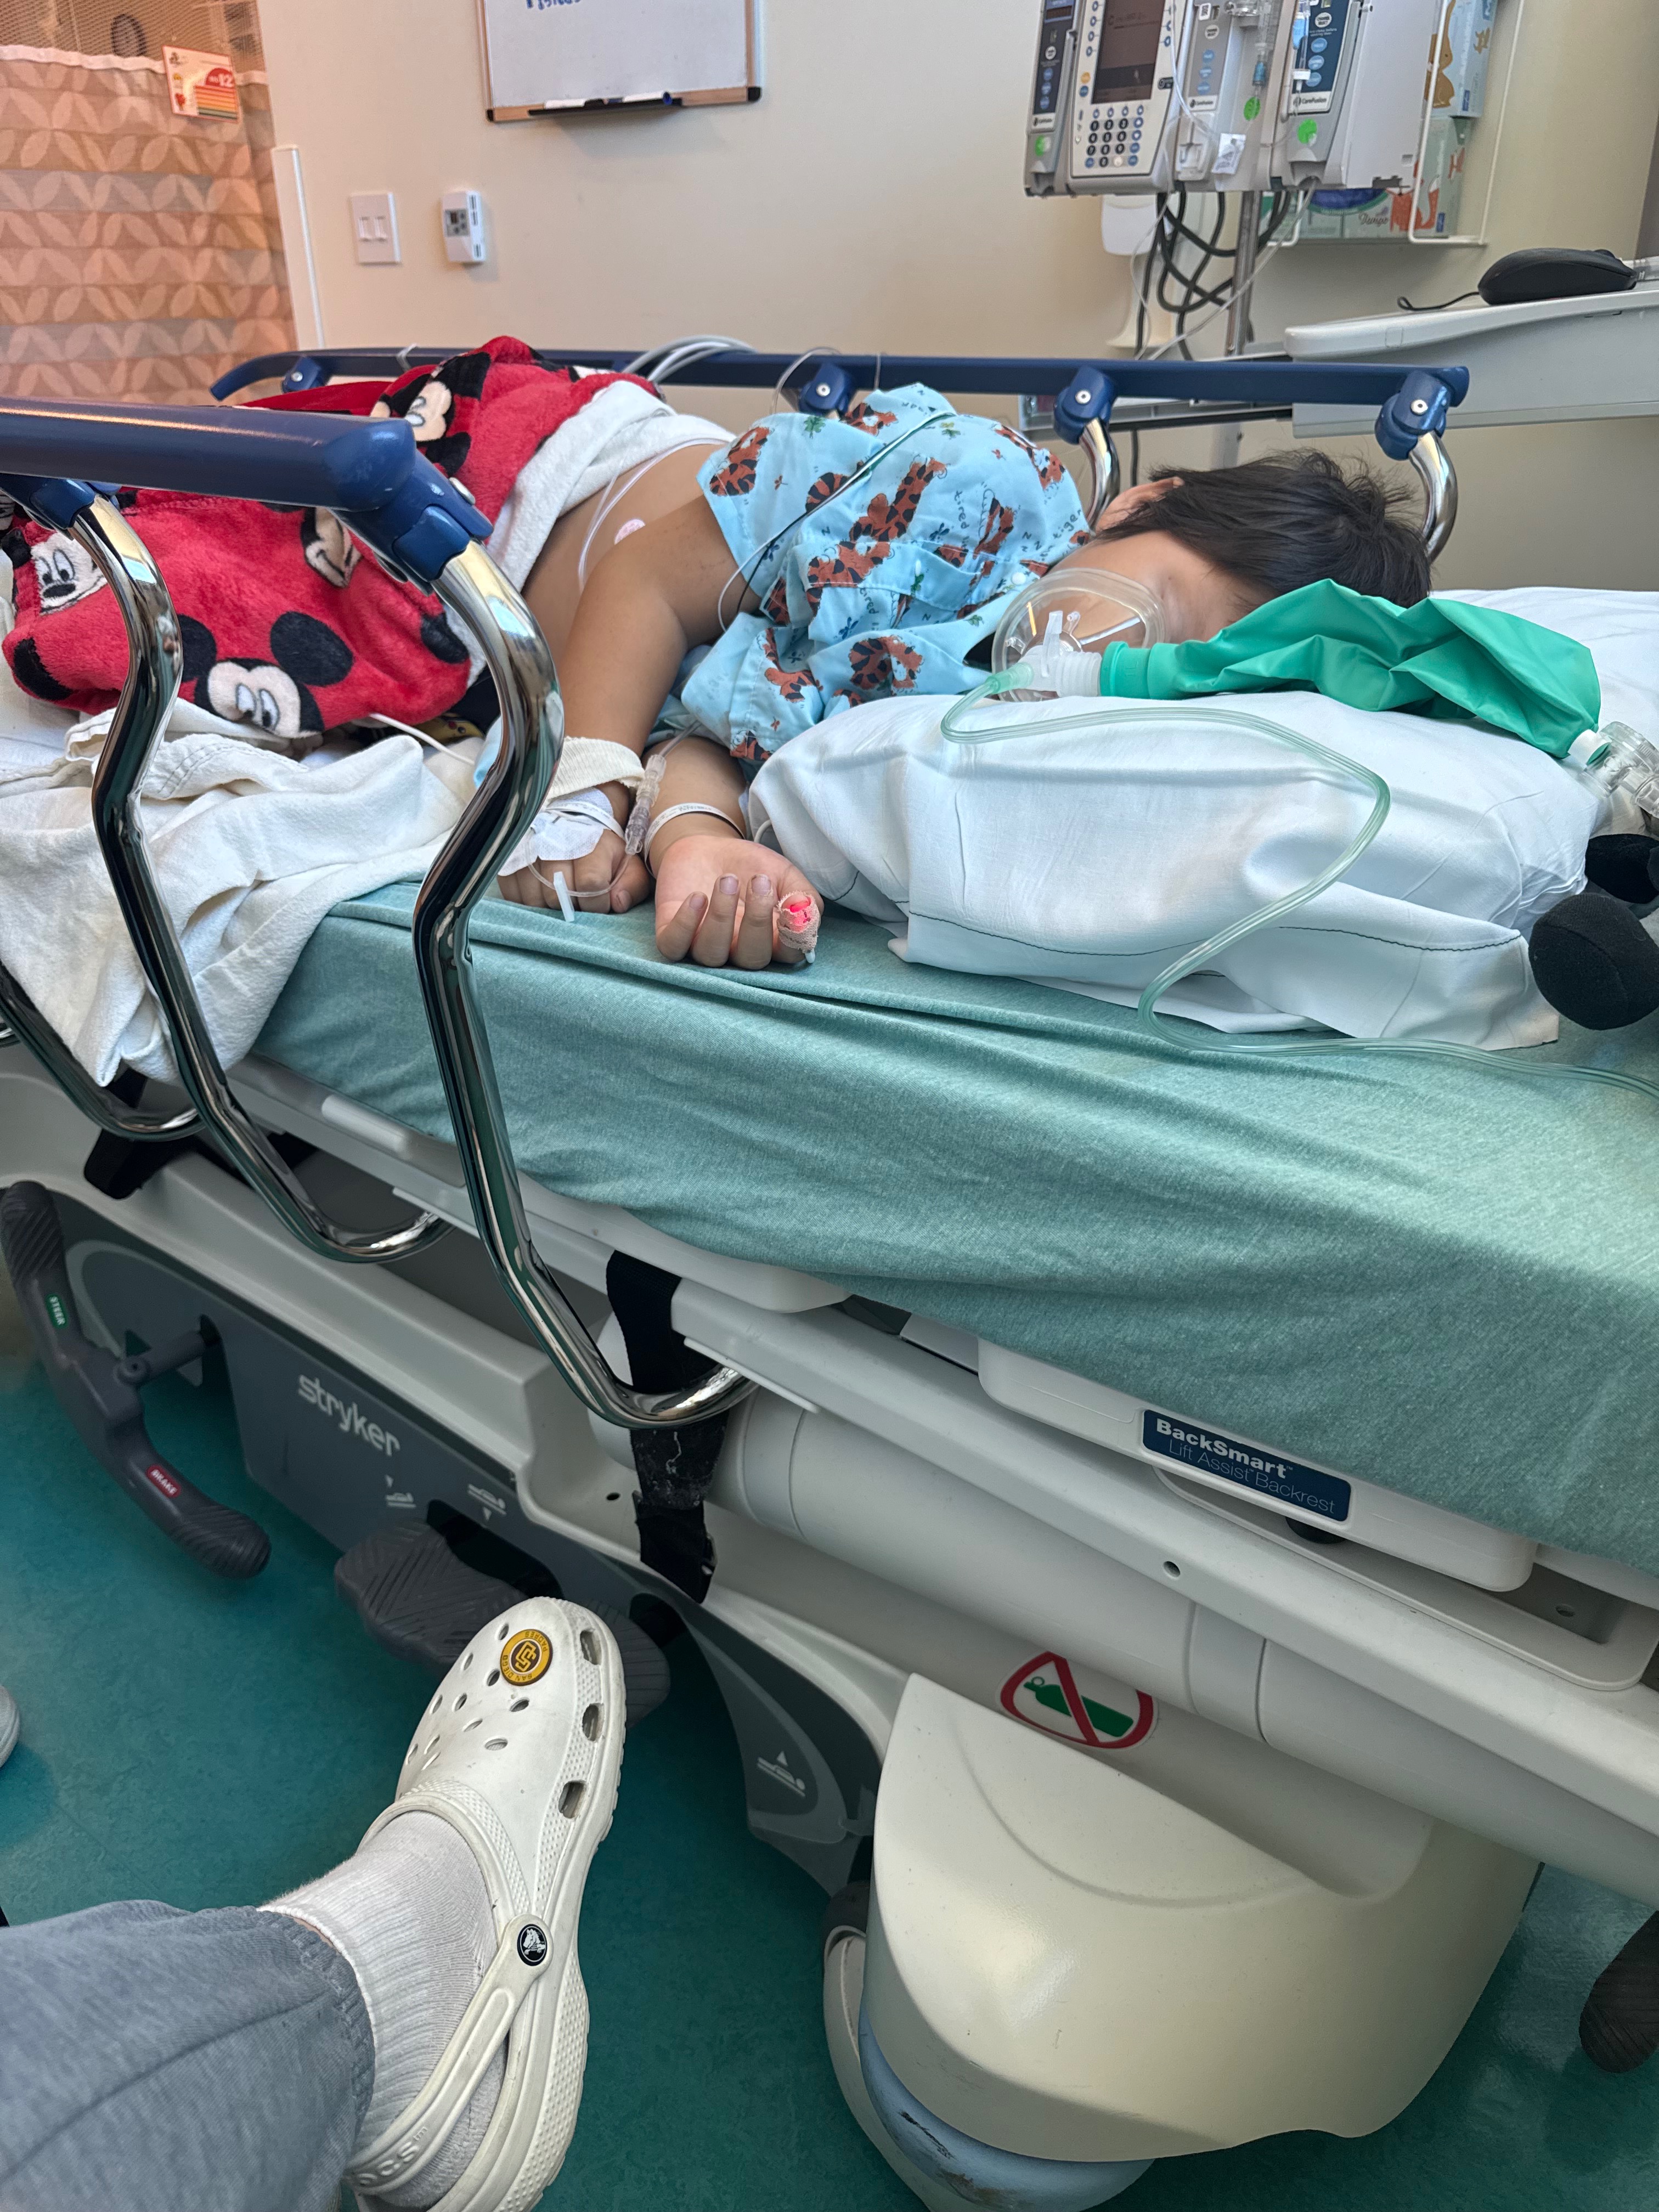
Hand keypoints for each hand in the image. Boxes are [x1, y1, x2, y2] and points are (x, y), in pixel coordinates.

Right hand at [497, 782, 650, 913]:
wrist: (575, 803)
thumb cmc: (602, 838)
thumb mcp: (627, 856)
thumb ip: (632, 882)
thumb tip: (618, 903)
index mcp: (589, 842)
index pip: (590, 886)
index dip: (597, 903)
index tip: (600, 902)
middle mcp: (554, 844)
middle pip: (559, 897)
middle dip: (572, 907)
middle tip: (579, 900)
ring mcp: (527, 848)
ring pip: (534, 900)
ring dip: (548, 906)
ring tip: (560, 894)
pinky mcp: (507, 855)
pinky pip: (512, 894)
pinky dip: (527, 901)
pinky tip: (540, 891)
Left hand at [654, 833, 820, 968]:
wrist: (707, 848)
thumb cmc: (749, 866)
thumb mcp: (784, 873)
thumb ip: (803, 895)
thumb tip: (804, 914)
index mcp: (772, 940)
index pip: (789, 955)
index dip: (794, 938)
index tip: (793, 908)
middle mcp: (739, 950)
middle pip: (751, 959)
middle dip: (757, 921)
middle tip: (759, 881)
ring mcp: (704, 945)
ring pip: (712, 954)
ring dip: (721, 917)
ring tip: (727, 880)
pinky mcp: (673, 935)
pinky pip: (674, 946)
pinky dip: (685, 924)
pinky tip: (697, 897)